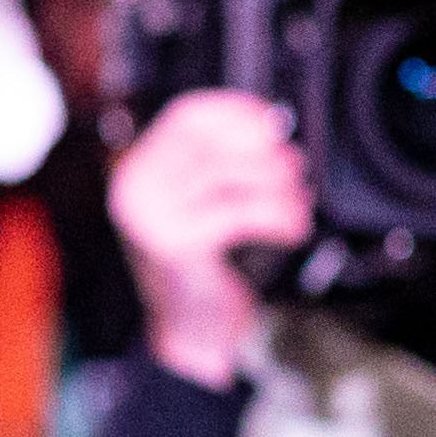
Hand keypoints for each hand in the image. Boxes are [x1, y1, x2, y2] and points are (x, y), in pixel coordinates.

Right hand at [109, 91, 307, 387]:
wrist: (192, 325)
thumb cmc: (207, 259)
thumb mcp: (209, 201)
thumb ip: (225, 164)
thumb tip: (274, 127)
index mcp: (140, 165)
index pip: (186, 115)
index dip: (235, 111)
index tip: (272, 122)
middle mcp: (135, 184)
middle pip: (213, 144)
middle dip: (265, 155)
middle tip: (297, 170)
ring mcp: (149, 214)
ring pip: (229, 177)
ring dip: (278, 187)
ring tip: (300, 203)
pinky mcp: (172, 243)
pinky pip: (238, 213)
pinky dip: (278, 216)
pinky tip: (294, 228)